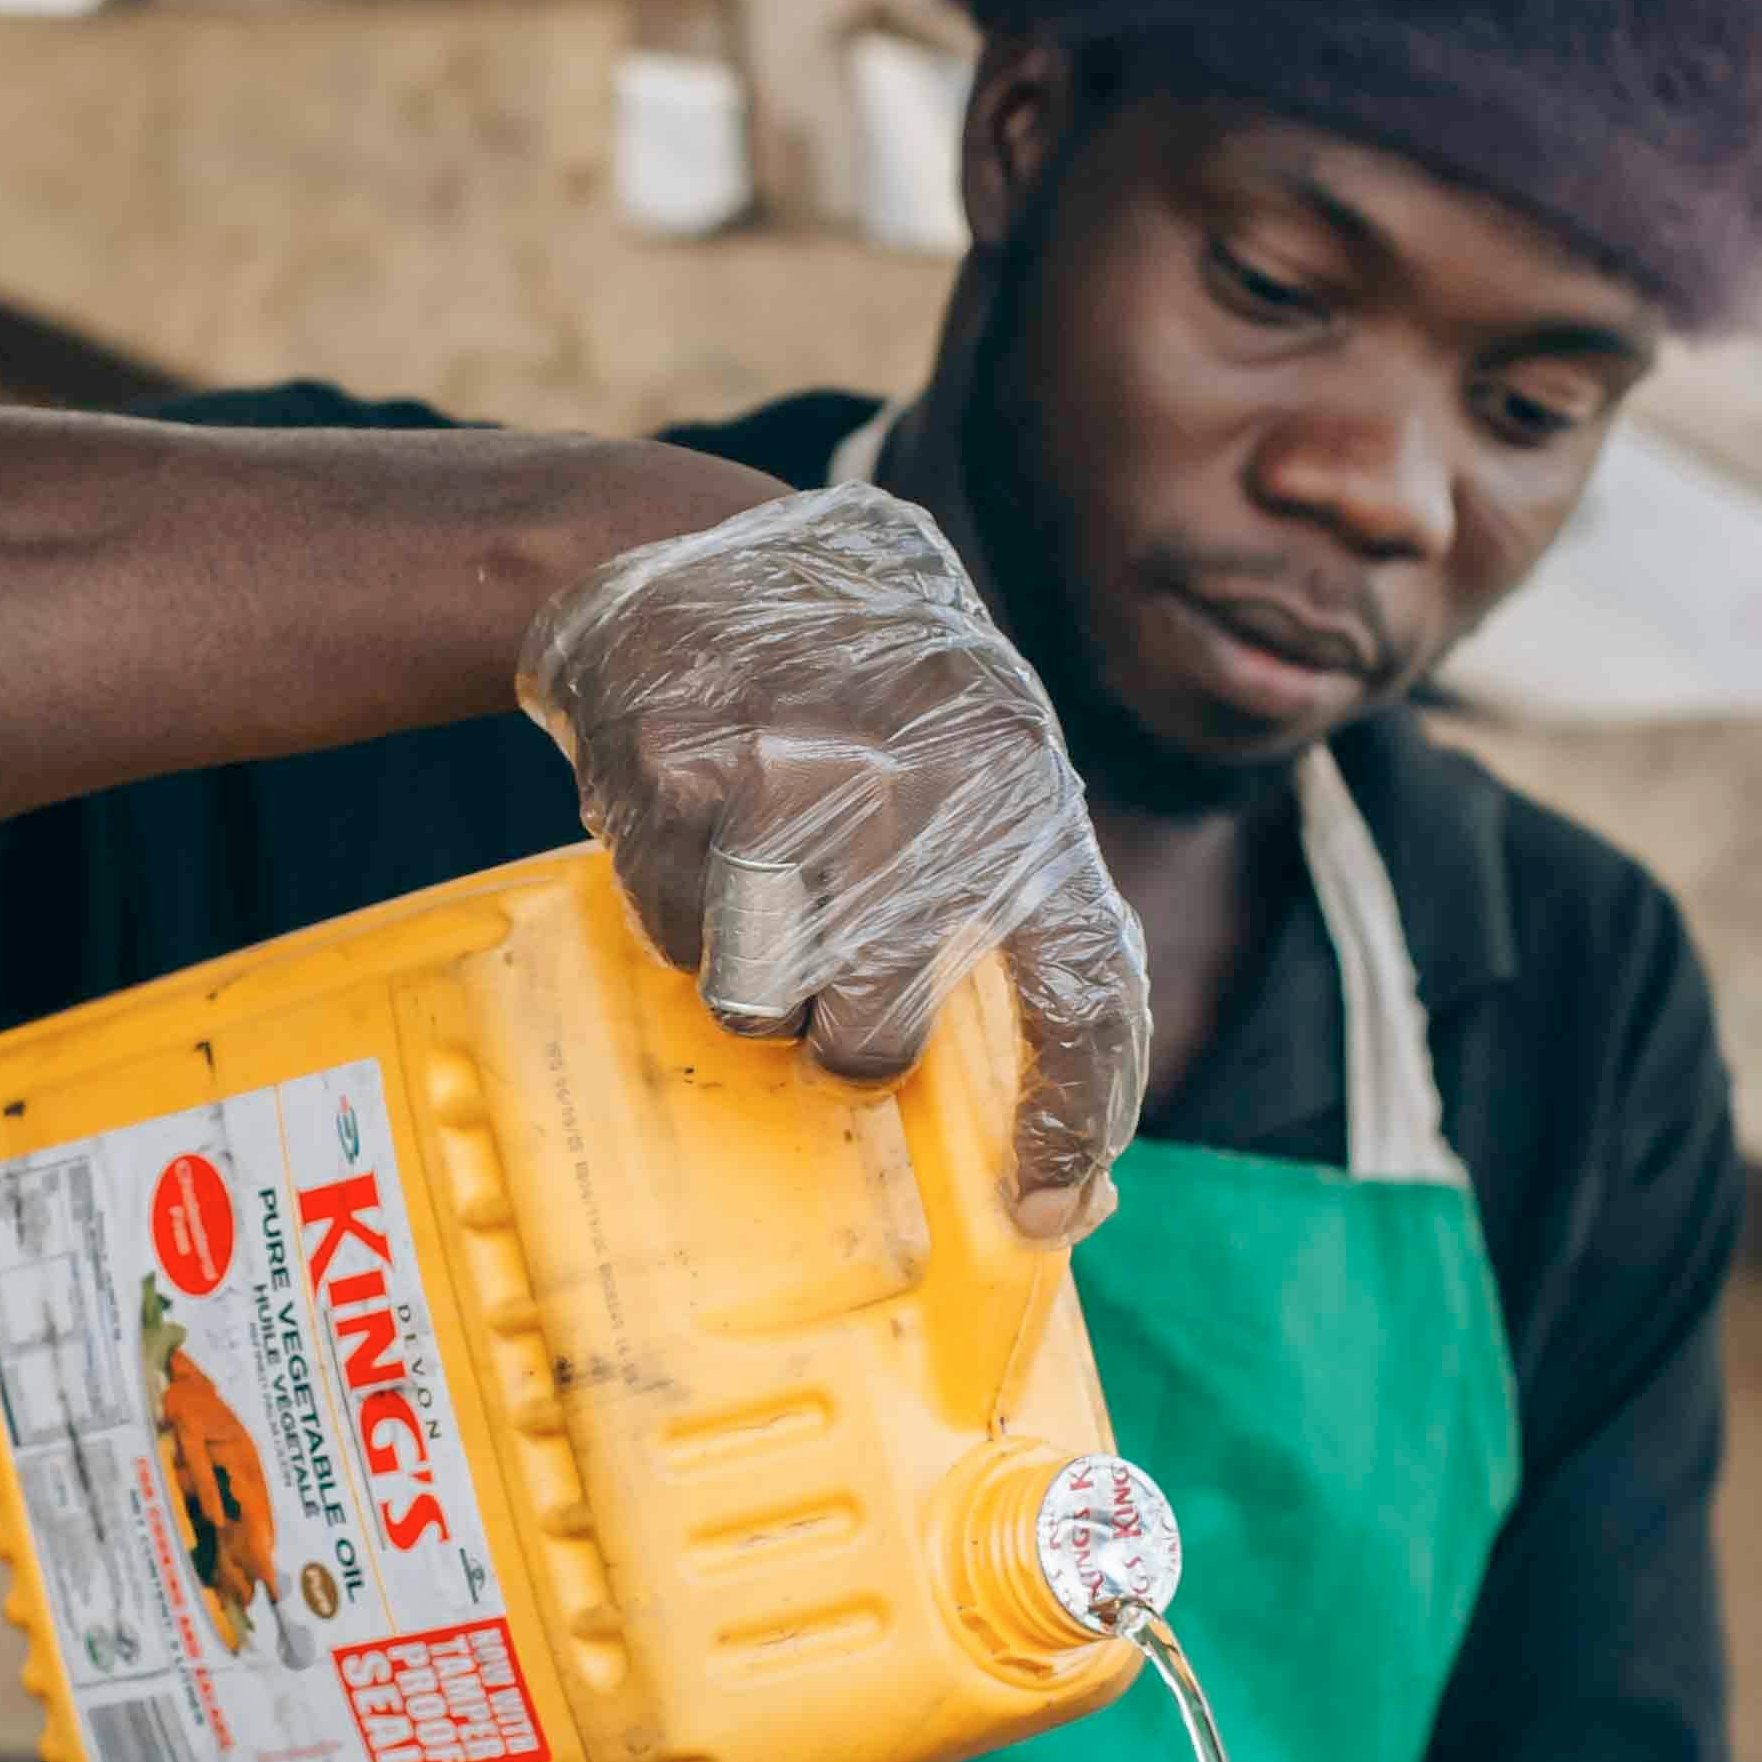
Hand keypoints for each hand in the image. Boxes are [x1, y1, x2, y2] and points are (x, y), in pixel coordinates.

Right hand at [516, 485, 1148, 1238]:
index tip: (1042, 1210)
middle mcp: (919, 790)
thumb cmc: (871, 687)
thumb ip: (1026, 909)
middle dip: (853, 1047)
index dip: (1071, 1120)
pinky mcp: (675, 787)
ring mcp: (788, 789)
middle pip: (878, 1032)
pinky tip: (701, 832)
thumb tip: (1071, 1156)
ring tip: (767, 891)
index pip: (1086, 990)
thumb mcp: (987, 757)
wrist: (697, 551)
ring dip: (762, 987)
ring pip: (762, 1008)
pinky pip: (679, 945)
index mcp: (1024, 787)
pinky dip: (687, 921)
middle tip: (841, 991)